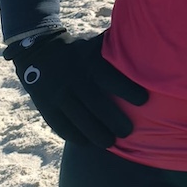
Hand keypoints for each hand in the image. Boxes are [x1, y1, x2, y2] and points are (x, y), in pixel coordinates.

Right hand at [4, 30, 147, 147]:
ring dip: (95, 133)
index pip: (112, 79)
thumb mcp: (96, 45)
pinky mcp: (45, 105)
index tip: (144, 101)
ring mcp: (58, 94)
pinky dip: (73, 135)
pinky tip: (85, 143)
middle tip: (128, 132)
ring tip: (109, 143)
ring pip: (79, 119)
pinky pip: (60, 124)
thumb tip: (148, 42)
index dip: (128, 90)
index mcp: (90, 63)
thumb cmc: (78, 50)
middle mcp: (74, 80)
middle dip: (114, 121)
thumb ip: (117, 50)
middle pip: (96, 105)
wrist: (38, 49)